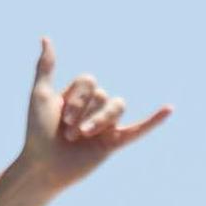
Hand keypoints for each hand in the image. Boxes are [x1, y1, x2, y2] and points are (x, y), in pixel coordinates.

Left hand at [17, 39, 168, 195]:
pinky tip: (169, 109)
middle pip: (103, 94)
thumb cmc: (37, 134)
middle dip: (83, 112)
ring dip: (99, 120)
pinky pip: (139, 130)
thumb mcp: (41, 95)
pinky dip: (154, 120)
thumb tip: (47, 38)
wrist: (43, 167)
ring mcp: (105, 126)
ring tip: (82, 136)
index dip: (76, 98)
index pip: (90, 81)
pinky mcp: (114, 144)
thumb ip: (46, 67)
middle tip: (67, 133)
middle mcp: (94, 108)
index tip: (59, 118)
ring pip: (117, 107)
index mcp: (79, 96)